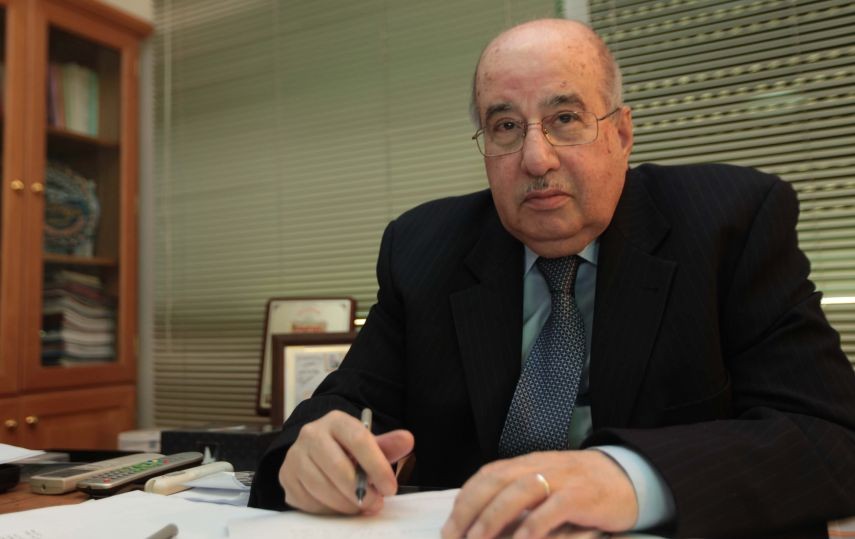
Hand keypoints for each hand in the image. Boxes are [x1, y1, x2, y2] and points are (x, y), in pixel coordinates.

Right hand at [278, 410, 414, 514]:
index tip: (390, 488)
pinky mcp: (286, 477)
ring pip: (322, 487)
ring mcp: (295, 455)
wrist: (317, 453)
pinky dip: (328, 509)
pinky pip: (308, 501)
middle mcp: (311, 433)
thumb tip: (408, 440)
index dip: (376, 466)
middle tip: (376, 503)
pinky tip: (339, 505)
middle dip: (361, 491)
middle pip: (338, 467)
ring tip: (360, 506)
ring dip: (345, 504)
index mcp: (336, 420)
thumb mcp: (370, 445)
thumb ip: (388, 445)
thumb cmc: (349, 450)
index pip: (358, 440)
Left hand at [441, 450, 637, 538]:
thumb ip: (518, 499)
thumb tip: (480, 523)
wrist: (630, 477)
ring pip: (520, 491)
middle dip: (470, 509)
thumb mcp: (547, 486)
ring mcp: (563, 479)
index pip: (487, 476)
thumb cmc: (581, 488)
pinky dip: (534, 525)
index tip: (448, 528)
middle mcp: (541, 466)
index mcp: (527, 463)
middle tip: (453, 537)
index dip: (464, 500)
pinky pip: (554, 508)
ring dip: (494, 517)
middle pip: (497, 481)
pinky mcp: (583, 496)